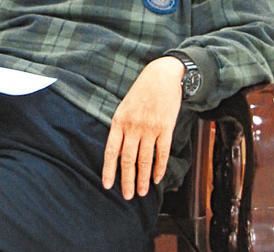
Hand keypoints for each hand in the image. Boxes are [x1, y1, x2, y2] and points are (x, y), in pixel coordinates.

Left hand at [102, 56, 183, 199]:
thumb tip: (118, 151)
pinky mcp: (165, 127)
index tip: (107, 185)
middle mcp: (133, 126)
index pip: (112, 151)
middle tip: (128, 196)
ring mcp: (150, 127)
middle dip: (127, 181)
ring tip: (141, 192)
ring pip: (145, 160)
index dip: (109, 170)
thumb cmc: (141, 91)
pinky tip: (156, 178)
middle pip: (128, 160)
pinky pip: (162, 153)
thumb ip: (121, 127)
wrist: (161, 75)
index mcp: (119, 120)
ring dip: (143, 179)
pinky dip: (159, 168)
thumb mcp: (124, 106)